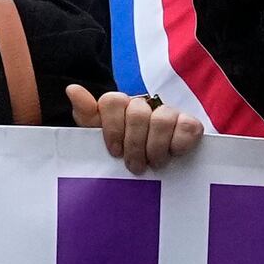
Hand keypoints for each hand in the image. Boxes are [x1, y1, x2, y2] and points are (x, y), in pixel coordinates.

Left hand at [72, 85, 208, 170]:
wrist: (158, 174)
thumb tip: (72, 89)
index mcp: (120, 107)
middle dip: (134, 144)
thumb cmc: (124, 154)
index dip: (112, 127)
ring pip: (161, 119)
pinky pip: (187, 126)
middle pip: (137, 112)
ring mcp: (169, 113)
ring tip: (154, 164)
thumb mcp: (100, 139)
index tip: (114, 151)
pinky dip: (179, 144)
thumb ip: (86, 115)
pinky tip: (174, 154)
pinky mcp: (190, 125)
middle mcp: (144, 106)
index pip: (113, 100)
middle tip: (135, 166)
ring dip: (155, 147)